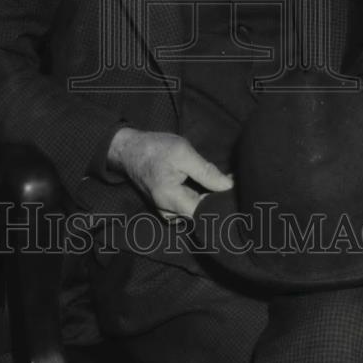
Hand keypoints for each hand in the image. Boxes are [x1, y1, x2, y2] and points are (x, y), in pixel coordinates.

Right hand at [107, 127, 232, 218]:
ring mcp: (168, 213)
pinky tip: (200, 183)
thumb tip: (228, 186)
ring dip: (208, 196)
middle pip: (202, 213)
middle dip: (216, 197)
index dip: (221, 202)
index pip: (205, 213)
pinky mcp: (168, 209)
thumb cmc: (154, 149)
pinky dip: (198, 196)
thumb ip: (206, 171)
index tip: (232, 187)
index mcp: (171, 200)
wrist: (130, 151)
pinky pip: (189, 207)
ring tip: (212, 177)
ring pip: (197, 210)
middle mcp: (169, 213)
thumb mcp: (182, 152)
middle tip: (227, 178)